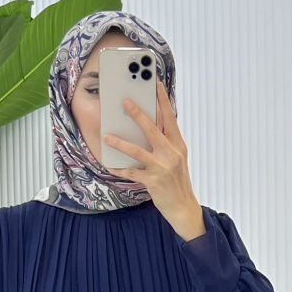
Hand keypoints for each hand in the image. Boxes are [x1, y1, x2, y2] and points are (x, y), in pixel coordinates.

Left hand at [102, 80, 205, 240]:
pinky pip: (132, 172)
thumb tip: (148, 127)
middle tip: (125, 102)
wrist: (184, 207)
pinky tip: (110, 165)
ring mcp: (162, 167)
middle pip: (152, 129)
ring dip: (120, 142)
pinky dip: (120, 169)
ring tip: (107, 136)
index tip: (156, 84)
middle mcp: (171, 153)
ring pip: (138, 150)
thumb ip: (166, 143)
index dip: (163, 100)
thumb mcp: (177, 159)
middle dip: (138, 114)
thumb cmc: (177, 181)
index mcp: (178, 145)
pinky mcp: (153, 181)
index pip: (170, 118)